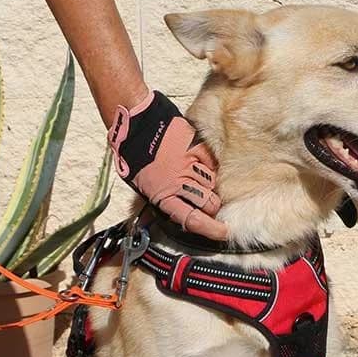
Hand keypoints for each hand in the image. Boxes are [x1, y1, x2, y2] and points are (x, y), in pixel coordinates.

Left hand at [108, 90, 227, 240]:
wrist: (136, 124)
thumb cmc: (135, 154)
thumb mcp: (141, 186)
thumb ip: (161, 201)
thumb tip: (170, 215)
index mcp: (163, 195)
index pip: (192, 219)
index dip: (210, 229)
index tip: (222, 232)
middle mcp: (179, 182)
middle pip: (210, 203)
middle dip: (213, 207)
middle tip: (209, 203)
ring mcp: (191, 164)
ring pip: (213, 184)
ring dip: (212, 186)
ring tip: (202, 181)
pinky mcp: (197, 148)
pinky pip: (213, 163)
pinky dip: (211, 166)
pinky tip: (202, 165)